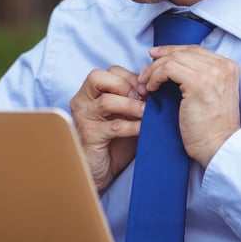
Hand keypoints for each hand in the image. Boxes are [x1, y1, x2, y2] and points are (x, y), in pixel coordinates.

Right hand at [69, 66, 145, 189]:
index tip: (148, 88)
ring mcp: (83, 118)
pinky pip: (114, 127)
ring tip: (148, 112)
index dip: (131, 76)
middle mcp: (82, 101)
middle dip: (127, 84)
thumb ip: (135, 99)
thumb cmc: (114, 141)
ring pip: (106, 101)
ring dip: (132, 105)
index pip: (109, 71)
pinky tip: (144, 128)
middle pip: (99, 77)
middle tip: (146, 96)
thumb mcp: (125, 114)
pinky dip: (133, 125)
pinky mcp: (89, 136)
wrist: (102, 170)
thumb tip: (158, 87)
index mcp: (90, 92)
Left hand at [137, 45, 240, 166]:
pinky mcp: (199, 83)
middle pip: (184, 51)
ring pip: (174, 58)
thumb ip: (200, 76)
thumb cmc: (211, 127)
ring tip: (145, 83)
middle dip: (160, 58)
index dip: (172, 51)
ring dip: (154, 69)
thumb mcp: (211, 94)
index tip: (155, 57)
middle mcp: (223, 66)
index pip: (195, 50)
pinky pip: (169, 68)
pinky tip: (152, 88)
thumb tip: (172, 63)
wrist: (219, 146)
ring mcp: (212, 73)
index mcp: (229, 67)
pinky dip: (156, 76)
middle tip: (144, 71)